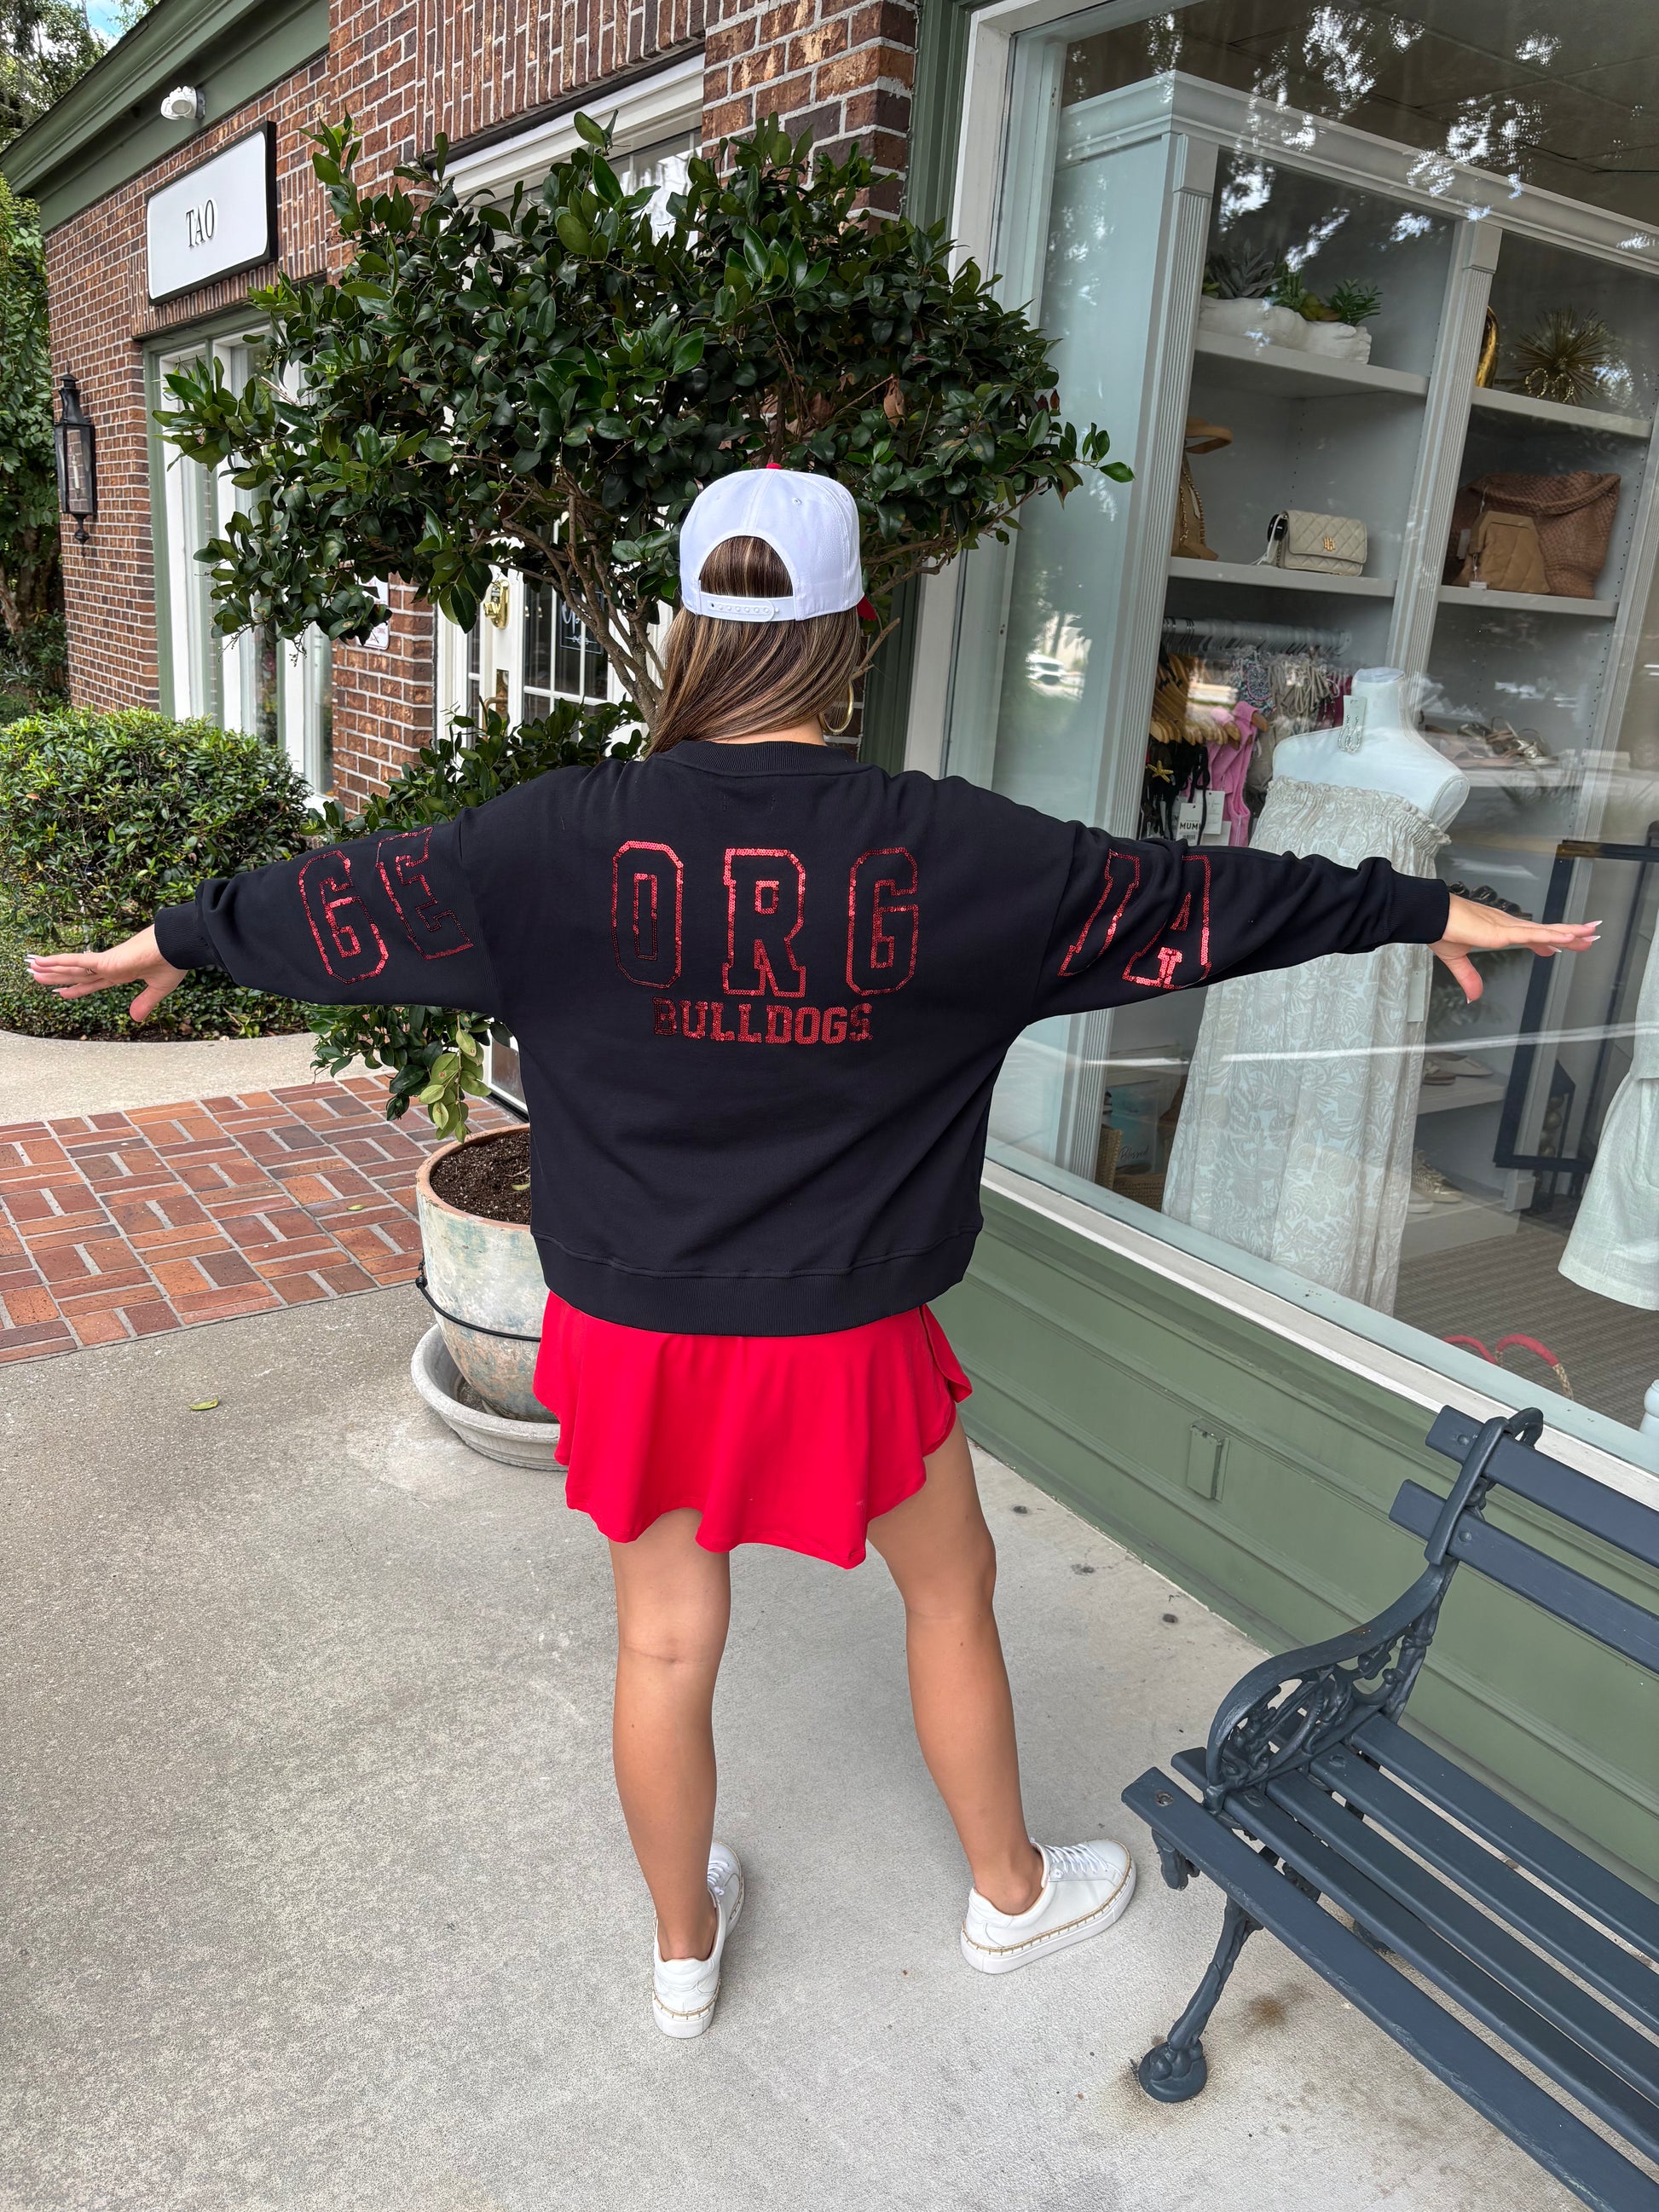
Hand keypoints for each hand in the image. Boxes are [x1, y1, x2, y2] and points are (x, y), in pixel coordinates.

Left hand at [26, 926, 187, 1023]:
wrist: (179, 946)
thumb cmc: (174, 961)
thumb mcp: (159, 989)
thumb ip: (145, 1003)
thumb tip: (135, 1018)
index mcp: (123, 973)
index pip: (93, 983)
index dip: (78, 988)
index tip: (63, 991)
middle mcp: (111, 967)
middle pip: (78, 974)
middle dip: (58, 978)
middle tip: (38, 977)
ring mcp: (107, 963)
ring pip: (73, 967)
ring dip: (51, 969)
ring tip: (33, 969)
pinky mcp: (106, 960)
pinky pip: (78, 961)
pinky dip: (60, 961)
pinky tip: (45, 961)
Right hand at [1431, 894, 1597, 1002]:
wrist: (1430, 917)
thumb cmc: (1440, 928)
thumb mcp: (1457, 959)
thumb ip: (1468, 977)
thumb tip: (1473, 996)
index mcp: (1498, 930)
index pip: (1530, 935)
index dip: (1549, 940)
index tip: (1563, 945)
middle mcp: (1507, 925)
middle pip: (1545, 931)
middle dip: (1569, 934)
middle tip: (1590, 937)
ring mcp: (1507, 927)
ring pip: (1546, 930)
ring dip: (1570, 932)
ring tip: (1591, 933)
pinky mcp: (1502, 931)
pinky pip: (1533, 934)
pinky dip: (1552, 936)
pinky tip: (1568, 938)